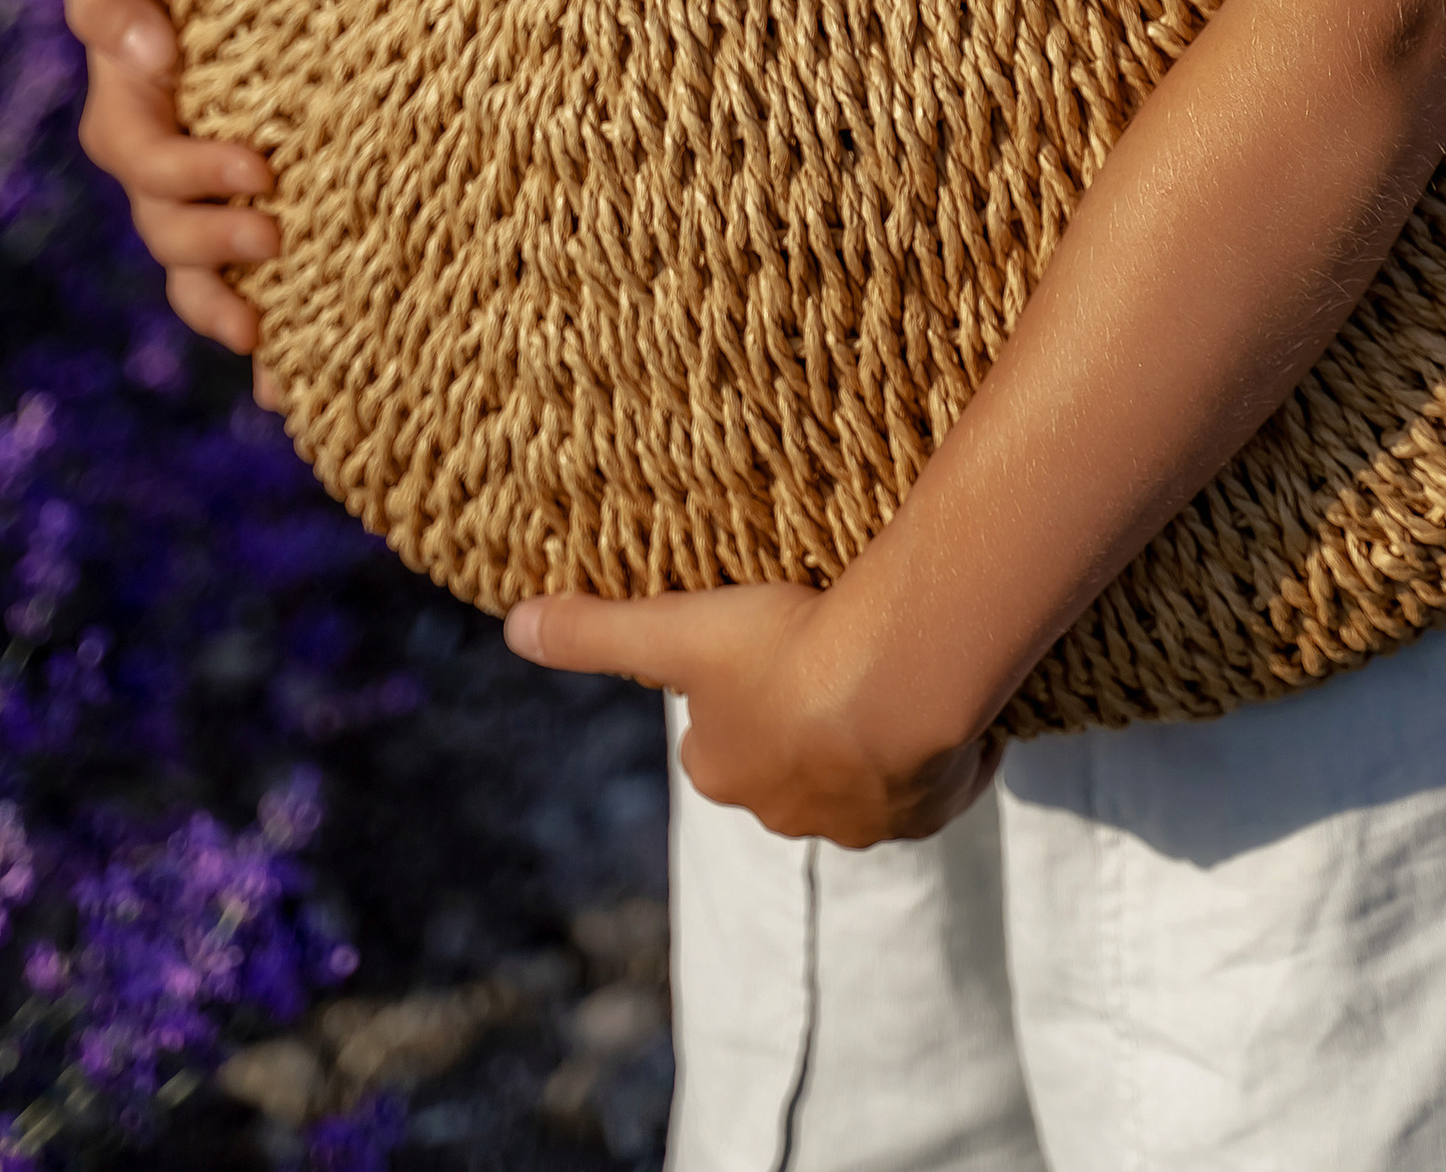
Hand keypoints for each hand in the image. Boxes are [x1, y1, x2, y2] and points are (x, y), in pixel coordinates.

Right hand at [60, 0, 283, 405]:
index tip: (259, 169)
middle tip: (274, 232)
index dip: (190, 176)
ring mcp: (199, 195)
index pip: (139, 158)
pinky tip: (283, 387)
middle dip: (212, 242)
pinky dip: (257, 351)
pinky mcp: (244, 215)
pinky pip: (237, 293)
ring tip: (265, 318)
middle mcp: (159, 159)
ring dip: (219, 305)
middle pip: (165, 228)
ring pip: (190, 274)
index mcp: (130, 105)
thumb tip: (148, 58)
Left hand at [505, 579, 1001, 848]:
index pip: (716, 735)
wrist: (896, 683)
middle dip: (803, 717)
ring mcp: (863, 818)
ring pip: (859, 772)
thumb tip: (512, 627)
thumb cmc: (780, 651)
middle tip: (826, 647)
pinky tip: (933, 699)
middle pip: (787, 758)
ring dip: (868, 734)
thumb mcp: (675, 631)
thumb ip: (593, 632)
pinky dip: (929, 749)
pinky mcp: (930, 808)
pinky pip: (927, 779)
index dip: (733, 688)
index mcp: (724, 773)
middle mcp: (786, 813)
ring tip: (883, 669)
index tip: (758, 638)